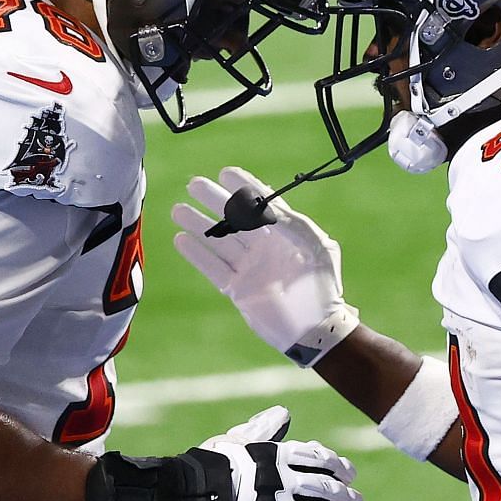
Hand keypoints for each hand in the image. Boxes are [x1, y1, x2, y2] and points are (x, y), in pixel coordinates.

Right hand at [173, 167, 359, 366]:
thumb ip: (292, 224)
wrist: (315, 327)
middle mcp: (265, 247)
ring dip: (199, 224)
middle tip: (194, 184)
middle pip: (234, 218)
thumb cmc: (322, 285)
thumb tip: (266, 205)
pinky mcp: (238, 289)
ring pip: (220, 241)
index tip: (225, 173)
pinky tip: (181, 239)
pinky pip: (214, 268)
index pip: (260, 204)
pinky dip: (198, 254)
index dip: (243, 187)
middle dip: (214, 200)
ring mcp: (250, 267)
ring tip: (178, 209)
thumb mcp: (316, 246)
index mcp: (286, 233)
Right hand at [188, 406, 361, 500]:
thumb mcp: (232, 444)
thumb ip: (260, 431)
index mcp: (277, 458)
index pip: (320, 460)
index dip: (339, 468)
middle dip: (347, 498)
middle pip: (329, 490)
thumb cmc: (205, 472)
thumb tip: (283, 413)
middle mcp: (285, 484)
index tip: (349, 474)